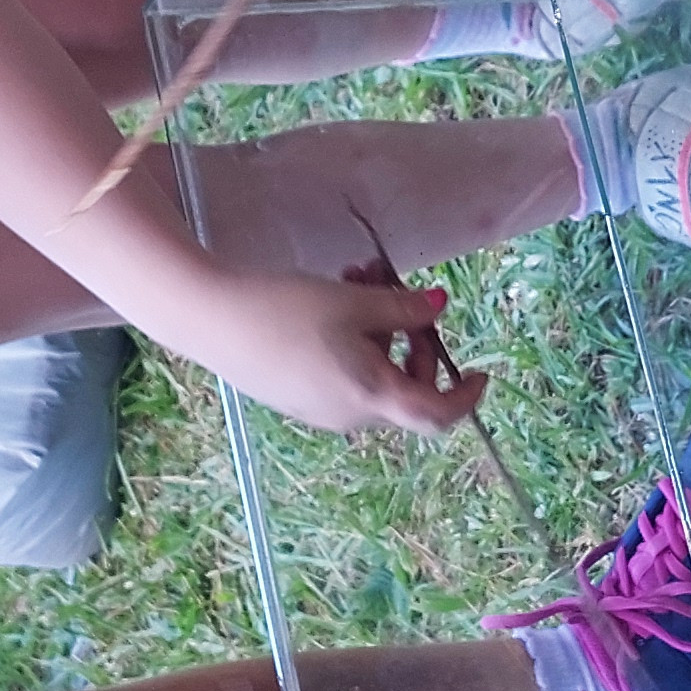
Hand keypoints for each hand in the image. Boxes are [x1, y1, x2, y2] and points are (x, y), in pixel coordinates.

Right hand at [154, 269, 481, 435]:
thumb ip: (403, 308)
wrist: (210, 319)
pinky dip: (353, 342)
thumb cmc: (288, 310)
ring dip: (378, 329)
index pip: (438, 415)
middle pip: (406, 387)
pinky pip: (342, 375)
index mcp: (372, 396)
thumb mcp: (354, 302)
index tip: (481, 372)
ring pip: (372, 374)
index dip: (466, 397)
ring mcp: (320, 411)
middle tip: (401, 291)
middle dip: (413, 338)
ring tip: (358, 275)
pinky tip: (331, 299)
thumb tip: (437, 308)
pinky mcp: (294, 398)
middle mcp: (350, 415)